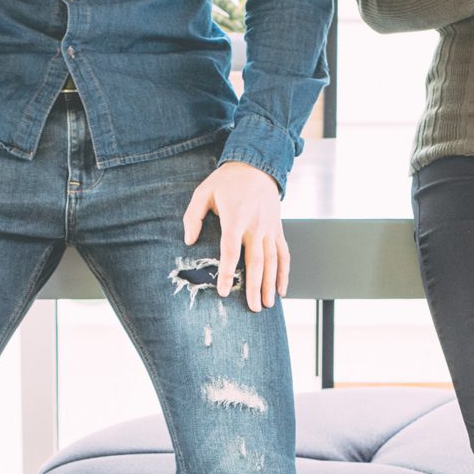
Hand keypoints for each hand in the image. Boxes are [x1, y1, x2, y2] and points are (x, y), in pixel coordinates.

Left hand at [182, 161, 289, 312]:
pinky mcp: (278, 229)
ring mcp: (269, 228)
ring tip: (268, 304)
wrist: (257, 166)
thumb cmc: (226, 182)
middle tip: (253, 307)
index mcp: (235, 218)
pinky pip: (284, 253)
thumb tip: (189, 241)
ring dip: (271, 284)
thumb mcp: (203, 192)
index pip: (231, 250)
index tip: (225, 291)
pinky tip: (282, 289)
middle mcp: (255, 226)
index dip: (228, 272)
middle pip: (256, 261)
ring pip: (272, 261)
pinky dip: (284, 272)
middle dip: (255, 286)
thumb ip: (193, 216)